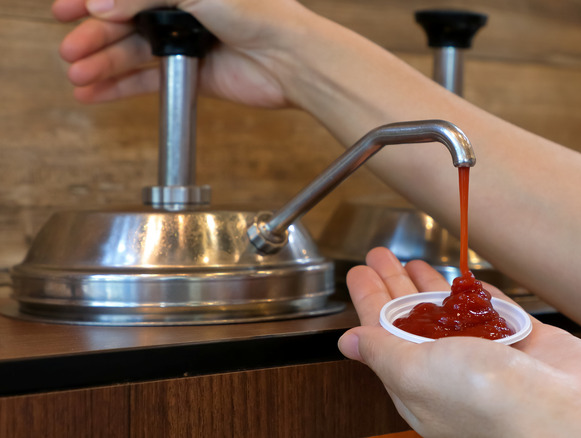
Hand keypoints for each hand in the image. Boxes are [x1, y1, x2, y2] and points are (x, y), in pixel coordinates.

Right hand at [51, 0, 313, 106]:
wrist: (292, 58)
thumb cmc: (260, 13)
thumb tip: (100, 6)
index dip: (93, 0)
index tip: (66, 9)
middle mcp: (183, 10)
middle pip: (124, 23)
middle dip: (93, 36)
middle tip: (69, 50)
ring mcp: (187, 43)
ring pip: (133, 53)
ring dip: (102, 64)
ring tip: (78, 75)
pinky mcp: (193, 75)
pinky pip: (149, 81)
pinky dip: (120, 87)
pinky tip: (95, 91)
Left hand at [338, 247, 580, 437]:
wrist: (571, 415)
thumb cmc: (488, 402)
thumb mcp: (416, 372)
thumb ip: (382, 352)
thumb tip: (348, 342)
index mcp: (418, 383)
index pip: (382, 334)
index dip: (369, 299)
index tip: (359, 271)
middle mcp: (451, 371)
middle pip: (413, 319)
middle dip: (395, 285)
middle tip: (380, 254)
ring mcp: (490, 357)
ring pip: (452, 313)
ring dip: (430, 285)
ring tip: (412, 259)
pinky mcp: (527, 343)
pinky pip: (495, 311)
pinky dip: (479, 295)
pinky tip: (464, 280)